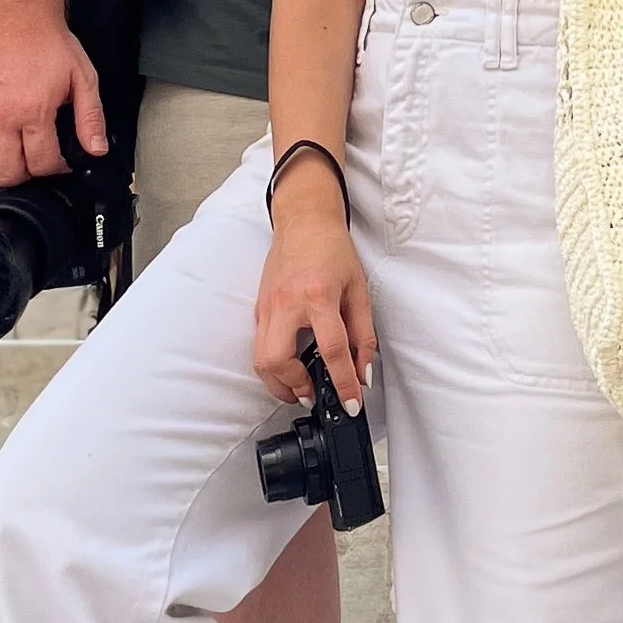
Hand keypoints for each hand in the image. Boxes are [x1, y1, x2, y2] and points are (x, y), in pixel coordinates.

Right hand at [0, 17, 106, 193]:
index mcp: (33, 110)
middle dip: (29, 177)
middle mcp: (1, 118)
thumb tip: (97, 151)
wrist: (17, 18)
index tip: (64, 162)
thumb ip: (90, 117)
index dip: (57, 170)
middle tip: (40, 165)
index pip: (42, 162)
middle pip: (10, 172)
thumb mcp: (83, 77)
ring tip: (16, 170)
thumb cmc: (50, 44)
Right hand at [255, 162, 375, 416]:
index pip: (332, 350)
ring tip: (300, 388)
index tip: (351, 402)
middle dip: (294, 388)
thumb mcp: (358, 289)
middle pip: (278, 361)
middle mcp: (287, 304)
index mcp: (317, 296)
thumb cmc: (332, 249)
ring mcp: (267, 306)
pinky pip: (259, 346)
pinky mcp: (259, 308)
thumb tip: (363, 370)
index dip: (343, 382)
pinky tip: (289, 365)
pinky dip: (273, 364)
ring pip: (261, 360)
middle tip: (313, 395)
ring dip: (279, 382)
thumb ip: (362, 333)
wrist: (304, 220)